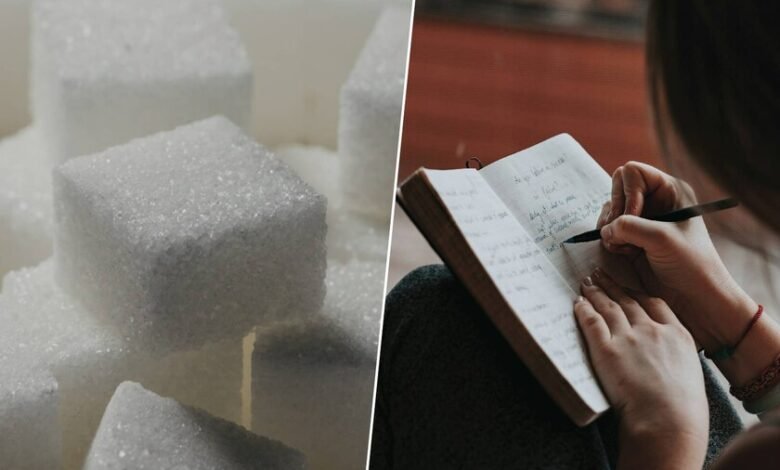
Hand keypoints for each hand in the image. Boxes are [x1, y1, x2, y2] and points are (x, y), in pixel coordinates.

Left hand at [575, 268, 707, 469]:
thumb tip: (664, 362)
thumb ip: (675, 360)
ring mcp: (628, 338)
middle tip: (599, 275)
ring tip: (586, 283)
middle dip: (612, 286)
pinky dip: (583, 310)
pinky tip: (577, 303)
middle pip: (627, 300)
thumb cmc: (682, 410)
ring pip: (608, 306)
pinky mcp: (606, 350)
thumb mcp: (690, 374)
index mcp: (677, 335)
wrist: (667, 421)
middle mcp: (652, 330)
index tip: (627, 287)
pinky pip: (591, 322)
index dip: (637, 292)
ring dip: (595, 292)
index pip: (654, 303)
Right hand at [597, 161, 756, 352]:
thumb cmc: (691, 265)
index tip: (634, 217)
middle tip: (622, 232)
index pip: (632, 172)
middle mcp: (655, 202)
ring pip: (609, 211)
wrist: (696, 298)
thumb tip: (605, 229)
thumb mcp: (661, 239)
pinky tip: (625, 253)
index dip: (627, 193)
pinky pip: (608, 230)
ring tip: (626, 246)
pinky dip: (610, 240)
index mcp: (670, 191)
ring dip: (611, 228)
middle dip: (615, 211)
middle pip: (616, 189)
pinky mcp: (631, 239)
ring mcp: (642, 221)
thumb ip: (628, 226)